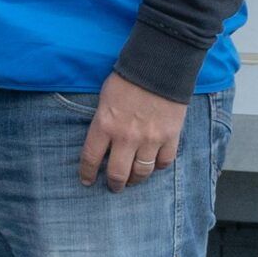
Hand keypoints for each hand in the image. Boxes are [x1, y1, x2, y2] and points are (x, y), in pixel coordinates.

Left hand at [78, 72, 184, 190]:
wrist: (158, 69)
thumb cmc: (127, 80)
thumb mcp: (104, 99)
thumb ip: (103, 122)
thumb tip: (103, 141)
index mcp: (105, 125)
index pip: (91, 158)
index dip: (87, 173)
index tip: (86, 181)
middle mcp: (126, 137)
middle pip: (118, 173)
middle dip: (114, 184)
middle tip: (113, 187)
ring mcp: (150, 139)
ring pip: (142, 172)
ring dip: (136, 180)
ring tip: (133, 180)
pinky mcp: (170, 138)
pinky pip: (164, 162)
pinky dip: (158, 166)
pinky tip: (153, 165)